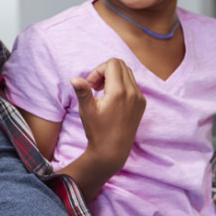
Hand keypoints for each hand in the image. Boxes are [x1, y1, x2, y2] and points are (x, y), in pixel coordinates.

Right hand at [71, 58, 145, 175]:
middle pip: (120, 65)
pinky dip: (121, 85)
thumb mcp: (87, 110)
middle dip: (105, 71)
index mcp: (119, 92)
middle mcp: (133, 92)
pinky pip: (132, 84)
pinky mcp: (141, 103)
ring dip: (113, 77)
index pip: (112, 64)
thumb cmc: (97, 131)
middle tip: (95, 87)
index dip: (98, 70)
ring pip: (127, 73)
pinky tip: (111, 99)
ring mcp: (139, 98)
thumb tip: (74, 78)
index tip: (91, 85)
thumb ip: (83, 91)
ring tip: (102, 92)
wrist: (112, 151)